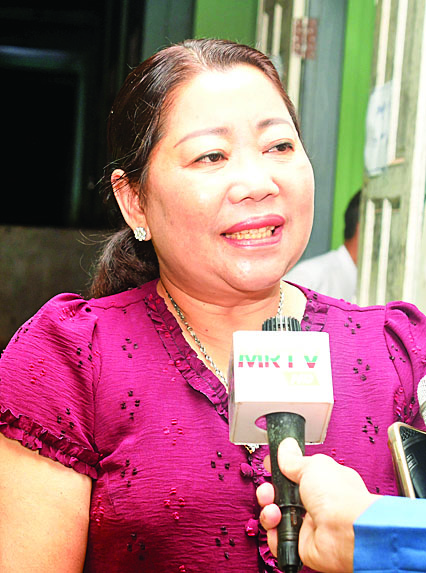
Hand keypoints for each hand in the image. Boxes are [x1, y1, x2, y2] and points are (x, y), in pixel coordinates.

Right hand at [257, 438, 378, 572]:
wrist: (346, 532)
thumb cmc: (339, 497)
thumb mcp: (313, 466)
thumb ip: (295, 459)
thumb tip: (286, 446)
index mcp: (323, 481)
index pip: (295, 474)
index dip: (281, 471)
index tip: (270, 467)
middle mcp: (316, 503)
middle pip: (282, 496)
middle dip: (269, 491)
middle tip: (268, 491)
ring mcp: (309, 525)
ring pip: (277, 517)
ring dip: (269, 510)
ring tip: (273, 509)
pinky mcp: (302, 545)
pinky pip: (279, 540)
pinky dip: (274, 533)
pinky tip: (277, 524)